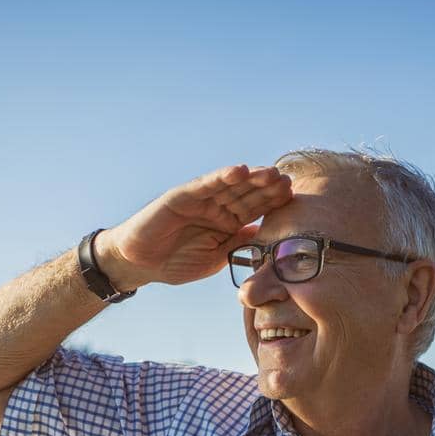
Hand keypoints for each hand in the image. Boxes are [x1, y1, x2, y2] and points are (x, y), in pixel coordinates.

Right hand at [97, 164, 292, 289]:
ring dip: (251, 178)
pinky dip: (221, 177)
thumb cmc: (175, 262)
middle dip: (268, 187)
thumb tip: (265, 238)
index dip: (274, 203)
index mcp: (227, 223)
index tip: (295, 199)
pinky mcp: (182, 196)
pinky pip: (205, 185)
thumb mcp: (215, 259)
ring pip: (230, 186)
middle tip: (288, 181)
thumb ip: (237, 246)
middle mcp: (217, 207)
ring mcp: (201, 199)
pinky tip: (239, 171)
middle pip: (248, 194)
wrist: (140, 264)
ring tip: (271, 173)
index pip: (255, 209)